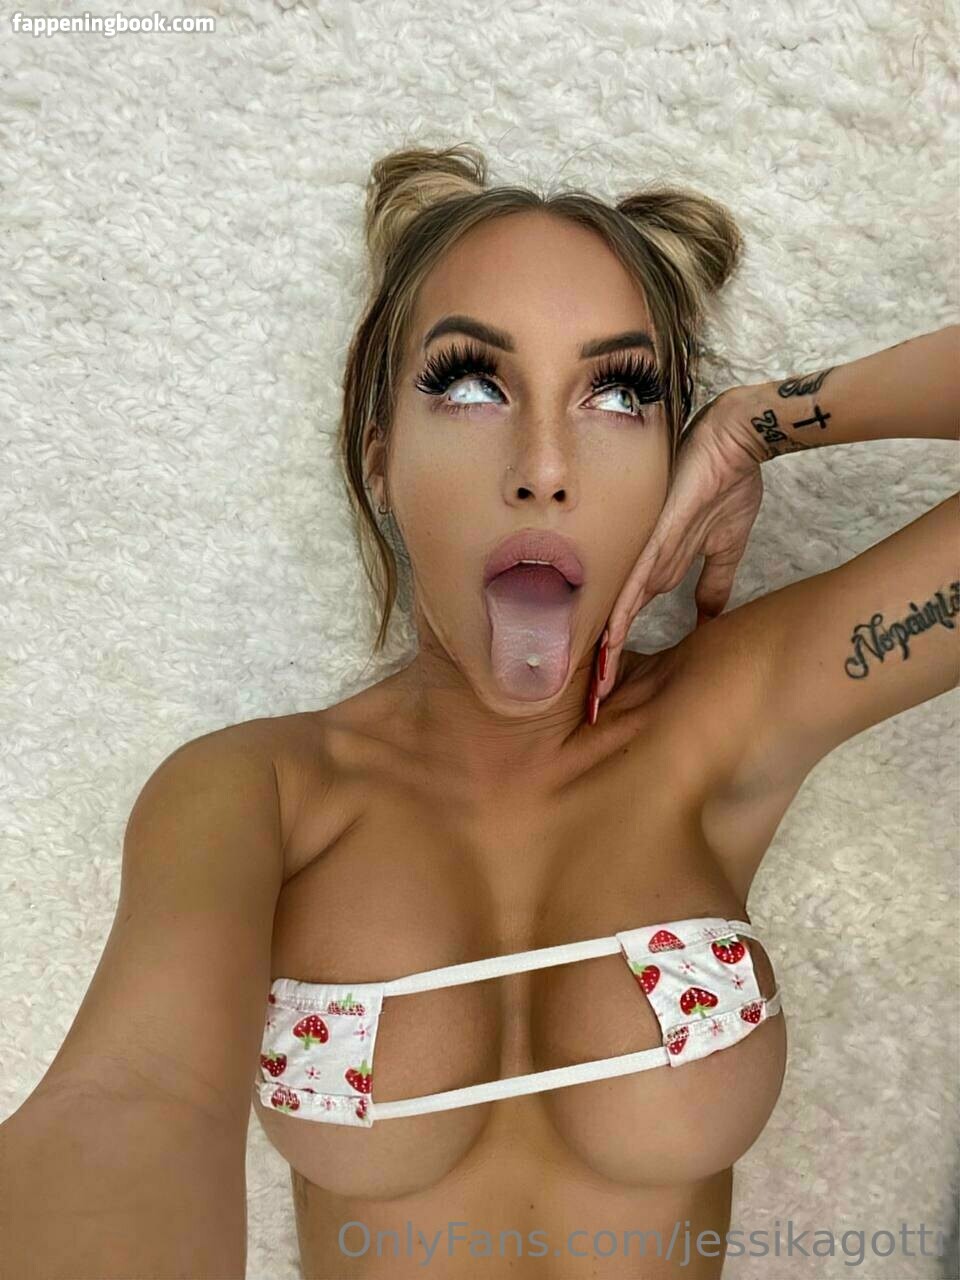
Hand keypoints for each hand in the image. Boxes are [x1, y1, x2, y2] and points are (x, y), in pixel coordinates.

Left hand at [597, 385, 765, 700]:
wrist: (735, 440)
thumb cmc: (726, 482)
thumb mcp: (724, 544)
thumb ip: (714, 581)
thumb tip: (713, 617)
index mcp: (656, 566)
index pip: (626, 620)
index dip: (615, 656)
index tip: (608, 693)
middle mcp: (643, 564)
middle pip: (613, 624)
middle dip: (600, 667)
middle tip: (586, 708)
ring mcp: (644, 552)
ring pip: (615, 611)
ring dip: (604, 653)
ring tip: (591, 693)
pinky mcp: (655, 540)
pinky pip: (632, 585)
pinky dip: (619, 618)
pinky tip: (605, 646)